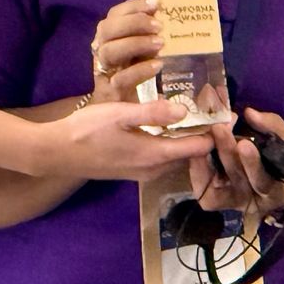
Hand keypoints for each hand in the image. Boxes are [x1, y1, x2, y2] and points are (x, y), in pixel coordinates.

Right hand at [33, 98, 213, 181]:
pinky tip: (170, 125)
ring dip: (189, 140)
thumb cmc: (86, 130)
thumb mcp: (120, 114)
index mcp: (154, 156)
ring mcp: (142, 173)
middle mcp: (153, 170)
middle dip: (206, 136)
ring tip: (199, 114)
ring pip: (177, 157)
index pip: (198, 149)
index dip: (215, 132)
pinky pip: (163, 159)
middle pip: (191, 155)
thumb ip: (153, 113)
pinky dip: (173, 144)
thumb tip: (185, 112)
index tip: (228, 113)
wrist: (55, 153)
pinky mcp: (133, 171)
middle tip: (216, 110)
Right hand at [89, 0, 163, 103]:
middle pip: (107, 28)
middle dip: (133, 22)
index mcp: (109, 35)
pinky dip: (140, 70)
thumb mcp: (142, 48)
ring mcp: (104, 70)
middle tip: (159, 26)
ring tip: (160, 43)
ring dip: (136, 43)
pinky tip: (158, 65)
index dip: (134, 6)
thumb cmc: (133, 72)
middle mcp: (101, 49)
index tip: (156, 3)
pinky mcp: (111, 91)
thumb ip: (150, 31)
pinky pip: (121, 78)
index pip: (115, 13)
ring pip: (109, 50)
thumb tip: (170, 10)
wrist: (118, 111)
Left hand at [185, 107, 283, 233]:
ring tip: (203, 139)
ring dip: (206, 166)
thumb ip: (272, 126)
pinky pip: (204, 194)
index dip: (252, 163)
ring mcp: (235, 204)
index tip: (244, 142)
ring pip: (215, 193)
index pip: (263, 181)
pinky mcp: (219, 201)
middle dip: (227, 153)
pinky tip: (196, 152)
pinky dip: (197, 175)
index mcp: (278, 191)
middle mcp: (255, 203)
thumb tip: (249, 113)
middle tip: (219, 128)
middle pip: (237, 182)